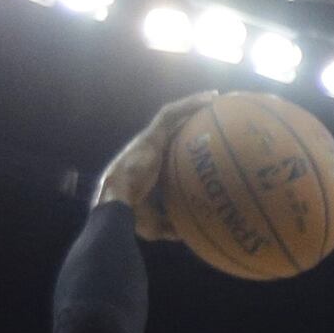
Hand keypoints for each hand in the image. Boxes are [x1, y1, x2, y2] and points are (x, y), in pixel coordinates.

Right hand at [93, 95, 218, 241]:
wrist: (118, 205)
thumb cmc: (133, 216)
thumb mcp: (157, 224)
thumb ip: (173, 225)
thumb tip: (190, 234)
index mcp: (153, 168)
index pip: (173, 152)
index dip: (188, 145)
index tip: (206, 145)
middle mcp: (151, 150)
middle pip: (175, 129)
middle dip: (192, 118)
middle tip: (215, 115)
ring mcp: (150, 140)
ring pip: (174, 115)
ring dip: (193, 104)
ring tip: (216, 98)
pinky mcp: (150, 135)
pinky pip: (171, 113)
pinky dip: (189, 104)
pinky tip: (209, 98)